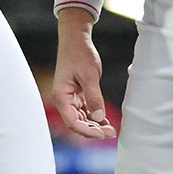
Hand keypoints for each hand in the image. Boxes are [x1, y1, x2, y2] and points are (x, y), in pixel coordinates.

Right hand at [53, 11, 116, 139]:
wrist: (76, 38)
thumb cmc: (79, 53)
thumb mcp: (89, 75)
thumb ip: (94, 97)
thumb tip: (100, 117)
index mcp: (61, 96)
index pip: (72, 122)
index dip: (87, 131)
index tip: (102, 134)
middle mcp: (63, 99)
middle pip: (76, 123)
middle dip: (93, 131)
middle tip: (111, 133)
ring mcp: (69, 97)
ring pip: (81, 118)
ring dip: (94, 125)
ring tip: (110, 129)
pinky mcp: (76, 94)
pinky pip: (84, 110)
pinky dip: (94, 116)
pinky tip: (105, 121)